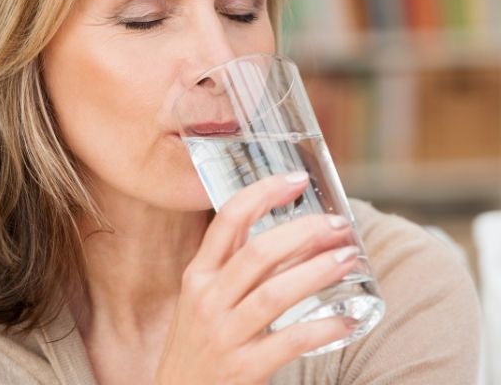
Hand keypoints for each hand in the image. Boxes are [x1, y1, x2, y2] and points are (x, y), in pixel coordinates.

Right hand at [153, 172, 358, 384]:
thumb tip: (294, 239)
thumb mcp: (202, 301)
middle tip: (338, 225)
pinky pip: (291, 341)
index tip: (295, 180)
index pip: (227, 221)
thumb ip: (235, 271)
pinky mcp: (243, 368)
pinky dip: (323, 328)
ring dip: (318, 271)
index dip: (262, 195)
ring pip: (276, 292)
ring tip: (349, 258)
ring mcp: (224, 334)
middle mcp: (207, 300)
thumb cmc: (199, 346)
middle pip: (258, 253)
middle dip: (303, 233)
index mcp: (197, 276)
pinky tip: (348, 320)